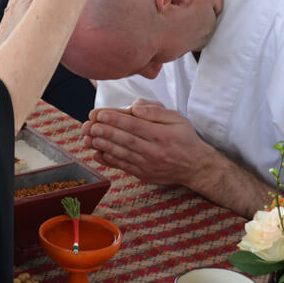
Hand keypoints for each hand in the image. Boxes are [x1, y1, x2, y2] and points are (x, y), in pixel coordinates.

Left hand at [81, 100, 210, 185]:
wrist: (195, 167)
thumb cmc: (185, 139)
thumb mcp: (177, 119)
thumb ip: (156, 111)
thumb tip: (136, 108)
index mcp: (161, 135)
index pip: (133, 125)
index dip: (114, 119)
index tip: (99, 114)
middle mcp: (153, 151)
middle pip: (124, 140)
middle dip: (104, 132)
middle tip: (88, 125)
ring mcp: (148, 165)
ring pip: (121, 154)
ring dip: (102, 145)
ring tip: (88, 137)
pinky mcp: (143, 174)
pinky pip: (123, 166)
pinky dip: (108, 160)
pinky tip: (96, 152)